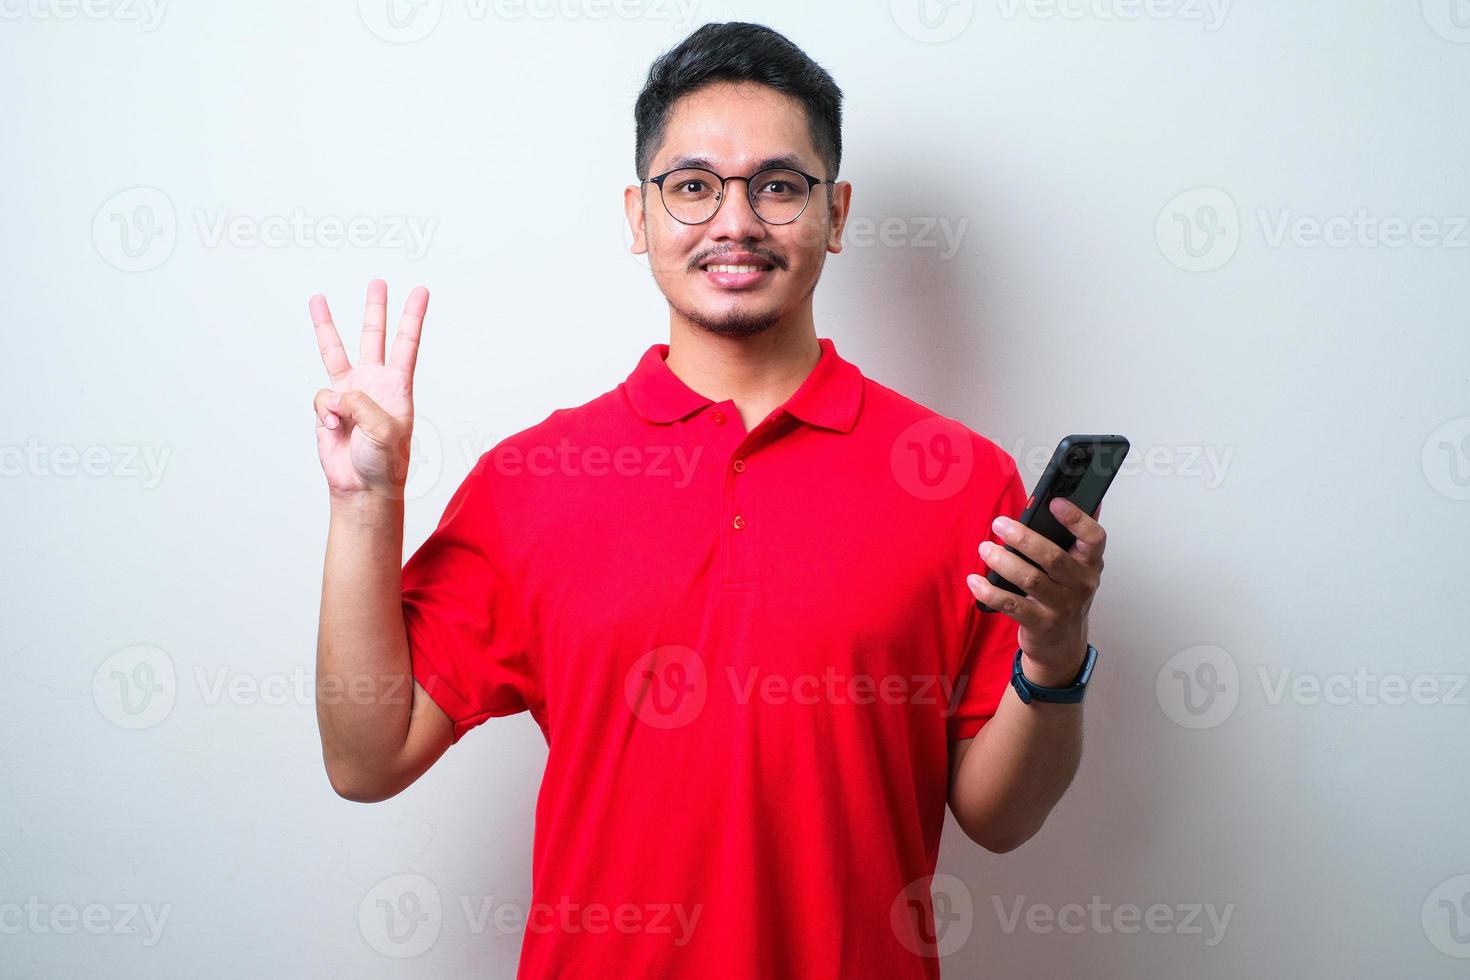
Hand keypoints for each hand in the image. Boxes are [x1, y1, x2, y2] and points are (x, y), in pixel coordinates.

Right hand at [310, 279, 428, 500]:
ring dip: (326, 326)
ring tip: (317, 299)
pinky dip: (326, 412)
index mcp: (398, 386)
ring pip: (336, 351)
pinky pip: (322, 398)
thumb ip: (361, 405)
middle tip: (378, 282)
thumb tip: (336, 394)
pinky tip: (333, 427)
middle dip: (375, 309)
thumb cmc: (384, 462)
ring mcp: (350, 393)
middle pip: (373, 337)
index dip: (413, 317)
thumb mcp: (384, 431)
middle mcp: (374, 383)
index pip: (407, 343)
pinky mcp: (329, 407)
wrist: (362, 486)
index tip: (421, 291)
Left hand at [966, 498, 1106, 686]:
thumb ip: (1066, 539)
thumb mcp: (1073, 569)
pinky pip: (1011, 605)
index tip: (1055, 503)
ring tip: (984, 549)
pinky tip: (975, 581)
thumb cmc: (1063, 596)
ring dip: (1002, 561)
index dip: (1076, 519)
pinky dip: (990, 591)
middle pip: (1053, 557)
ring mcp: (1062, 606)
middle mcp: (1080, 584)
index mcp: (1090, 564)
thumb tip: (1058, 498)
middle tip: (999, 524)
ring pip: (1030, 579)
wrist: (1063, 644)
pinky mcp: (1041, 624)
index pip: (1093, 538)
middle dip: (1023, 538)